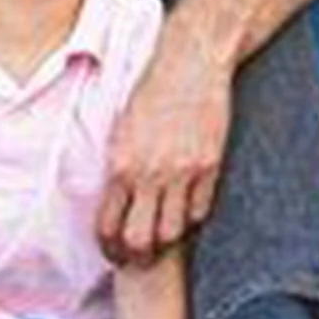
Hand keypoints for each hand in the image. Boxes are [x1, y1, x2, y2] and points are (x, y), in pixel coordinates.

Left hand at [99, 17, 232, 263]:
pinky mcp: (210, 166)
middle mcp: (149, 173)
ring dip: (165, 242)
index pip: (108, 225)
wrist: (191, 60)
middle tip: (137, 259)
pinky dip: (191, 219)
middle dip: (136, 256)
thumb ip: (118, 165)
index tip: (112, 252)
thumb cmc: (151, 89)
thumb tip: (114, 200)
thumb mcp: (121, 126)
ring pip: (172, 232)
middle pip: (140, 239)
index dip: (109, 247)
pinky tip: (184, 214)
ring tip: (161, 242)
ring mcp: (182, 172)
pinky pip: (199, 211)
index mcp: (120, 163)